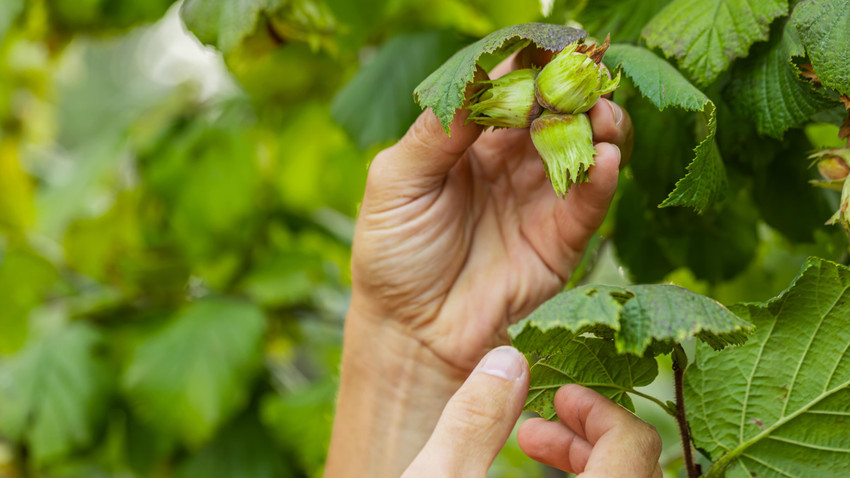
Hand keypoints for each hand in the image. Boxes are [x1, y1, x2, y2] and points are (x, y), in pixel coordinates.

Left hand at [350, 48, 633, 373]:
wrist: (411, 329)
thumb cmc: (393, 253)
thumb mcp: (397, 184)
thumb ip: (435, 134)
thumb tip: (475, 81)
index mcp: (469, 141)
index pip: (506, 89)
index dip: (528, 66)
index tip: (550, 47)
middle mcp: (510, 163)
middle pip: (553, 112)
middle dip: (572, 90)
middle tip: (584, 78)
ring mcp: (538, 199)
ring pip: (583, 148)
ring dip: (599, 125)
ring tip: (601, 115)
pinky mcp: (561, 240)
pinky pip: (589, 201)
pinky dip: (602, 177)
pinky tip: (605, 159)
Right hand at [402, 348, 661, 477]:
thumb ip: (473, 419)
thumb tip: (508, 359)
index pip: (634, 449)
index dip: (599, 412)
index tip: (560, 395)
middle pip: (639, 469)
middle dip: (591, 435)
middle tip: (542, 421)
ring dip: (587, 461)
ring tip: (530, 443)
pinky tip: (527, 475)